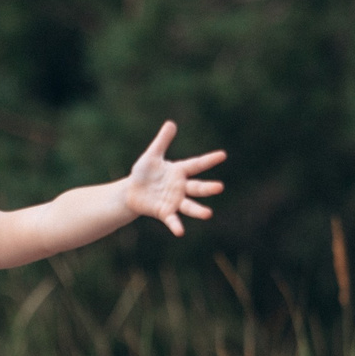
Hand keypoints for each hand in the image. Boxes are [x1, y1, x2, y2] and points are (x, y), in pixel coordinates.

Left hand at [124, 121, 225, 236]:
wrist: (131, 192)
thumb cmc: (144, 172)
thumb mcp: (152, 155)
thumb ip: (162, 141)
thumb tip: (171, 123)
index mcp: (179, 172)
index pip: (196, 164)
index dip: (209, 160)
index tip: (223, 155)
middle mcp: (180, 187)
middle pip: (197, 187)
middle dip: (208, 188)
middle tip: (220, 187)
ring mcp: (174, 201)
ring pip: (189, 206)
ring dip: (198, 210)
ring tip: (208, 214)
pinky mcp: (164, 212)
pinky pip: (172, 219)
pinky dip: (176, 225)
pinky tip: (180, 232)